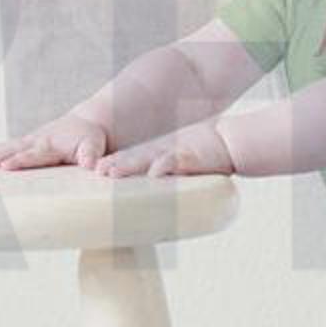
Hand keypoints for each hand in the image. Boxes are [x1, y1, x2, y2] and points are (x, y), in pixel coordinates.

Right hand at [0, 112, 109, 169]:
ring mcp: (29, 141)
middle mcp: (37, 141)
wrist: (86, 124)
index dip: (21, 160)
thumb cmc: (90, 139)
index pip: (35, 155)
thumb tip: (91, 165)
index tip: (5, 166)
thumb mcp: (94, 146)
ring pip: (6, 147)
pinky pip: (4, 148)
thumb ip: (91, 154)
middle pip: (14, 149)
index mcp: (52, 145)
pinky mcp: (24, 143)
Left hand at [91, 119, 235, 178]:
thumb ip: (168, 173)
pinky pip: (175, 161)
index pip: (132, 160)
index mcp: (159, 155)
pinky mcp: (190, 156)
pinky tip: (154, 173)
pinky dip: (164, 166)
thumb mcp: (181, 163)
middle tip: (96, 171)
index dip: (114, 164)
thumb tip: (153, 184)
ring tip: (111, 172)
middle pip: (133, 159)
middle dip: (114, 165)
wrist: (230, 142)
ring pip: (147, 159)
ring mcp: (175, 153)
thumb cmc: (206, 155)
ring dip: (129, 165)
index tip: (95, 171)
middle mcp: (163, 153)